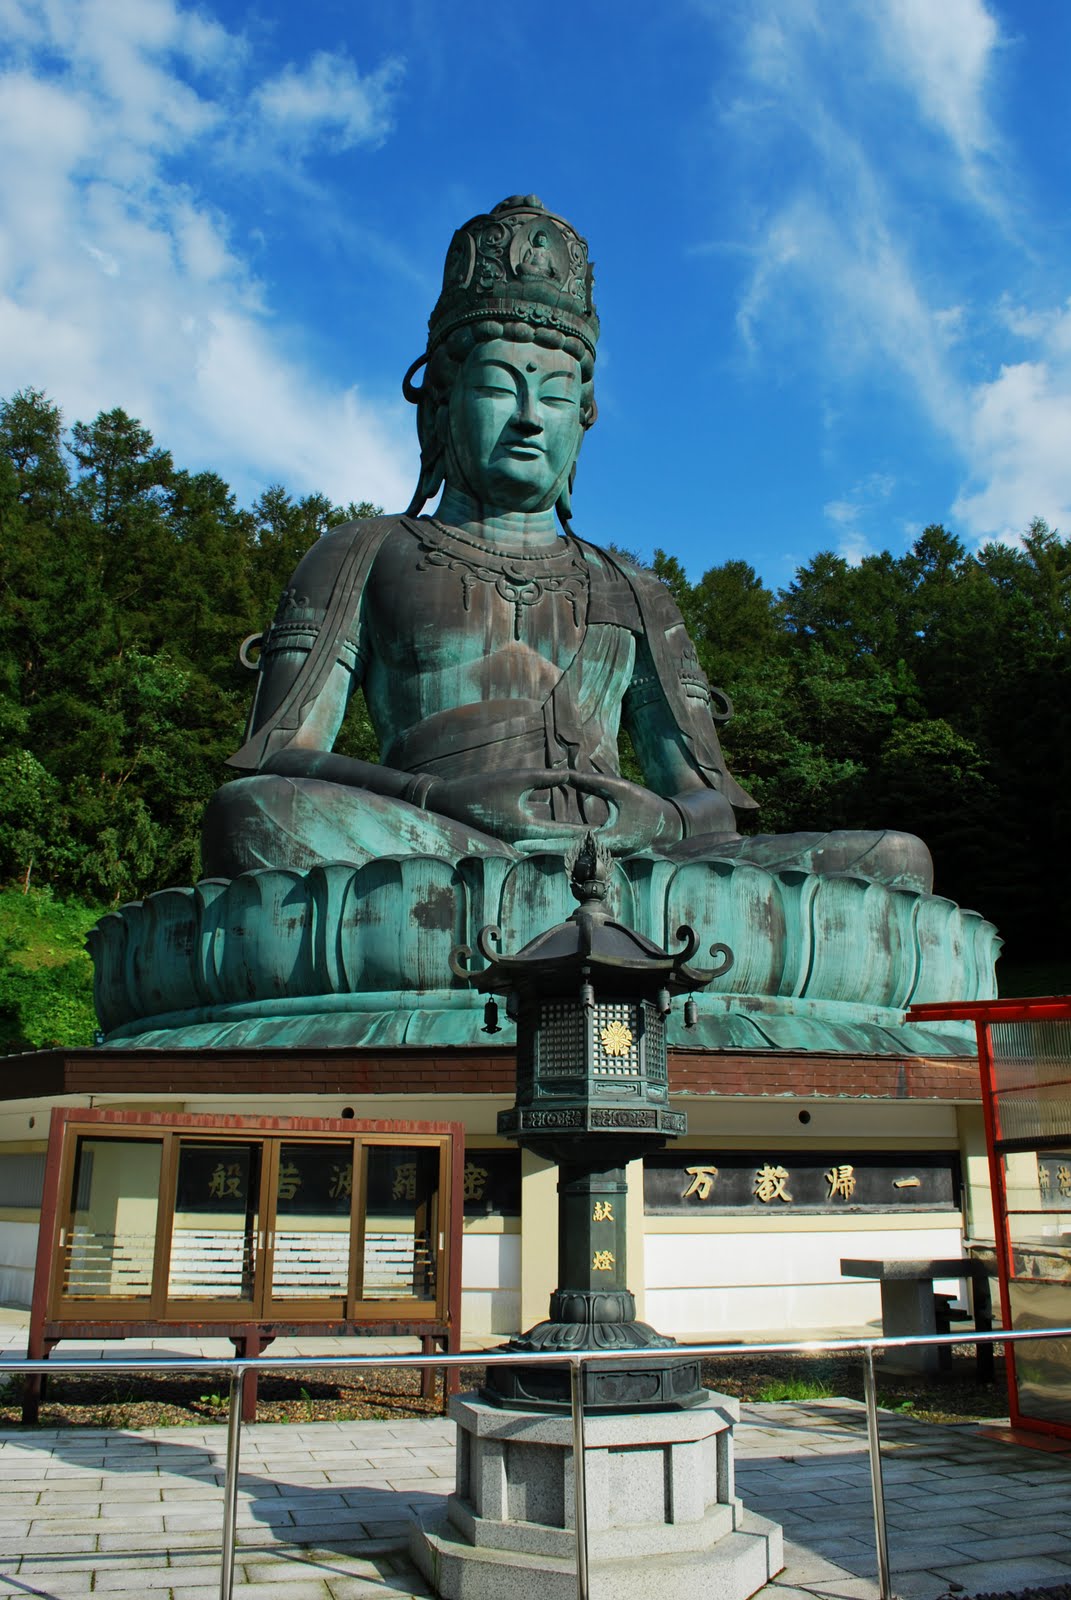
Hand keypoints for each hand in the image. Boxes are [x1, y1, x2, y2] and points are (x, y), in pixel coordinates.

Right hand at [428, 769, 685, 852]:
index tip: (610, 832)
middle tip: (609, 842)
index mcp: (526, 830)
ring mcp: (516, 842)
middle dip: (583, 844)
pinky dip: (553, 838)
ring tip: (594, 840)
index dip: (588, 833)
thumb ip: (547, 777)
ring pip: (550, 845)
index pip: (565, 835)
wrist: (450, 803)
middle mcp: (523, 842)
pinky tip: (565, 834)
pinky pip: (538, 840)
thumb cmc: (481, 789)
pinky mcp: (511, 836)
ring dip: (569, 843)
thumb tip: (572, 773)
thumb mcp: (517, 778)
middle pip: (561, 845)